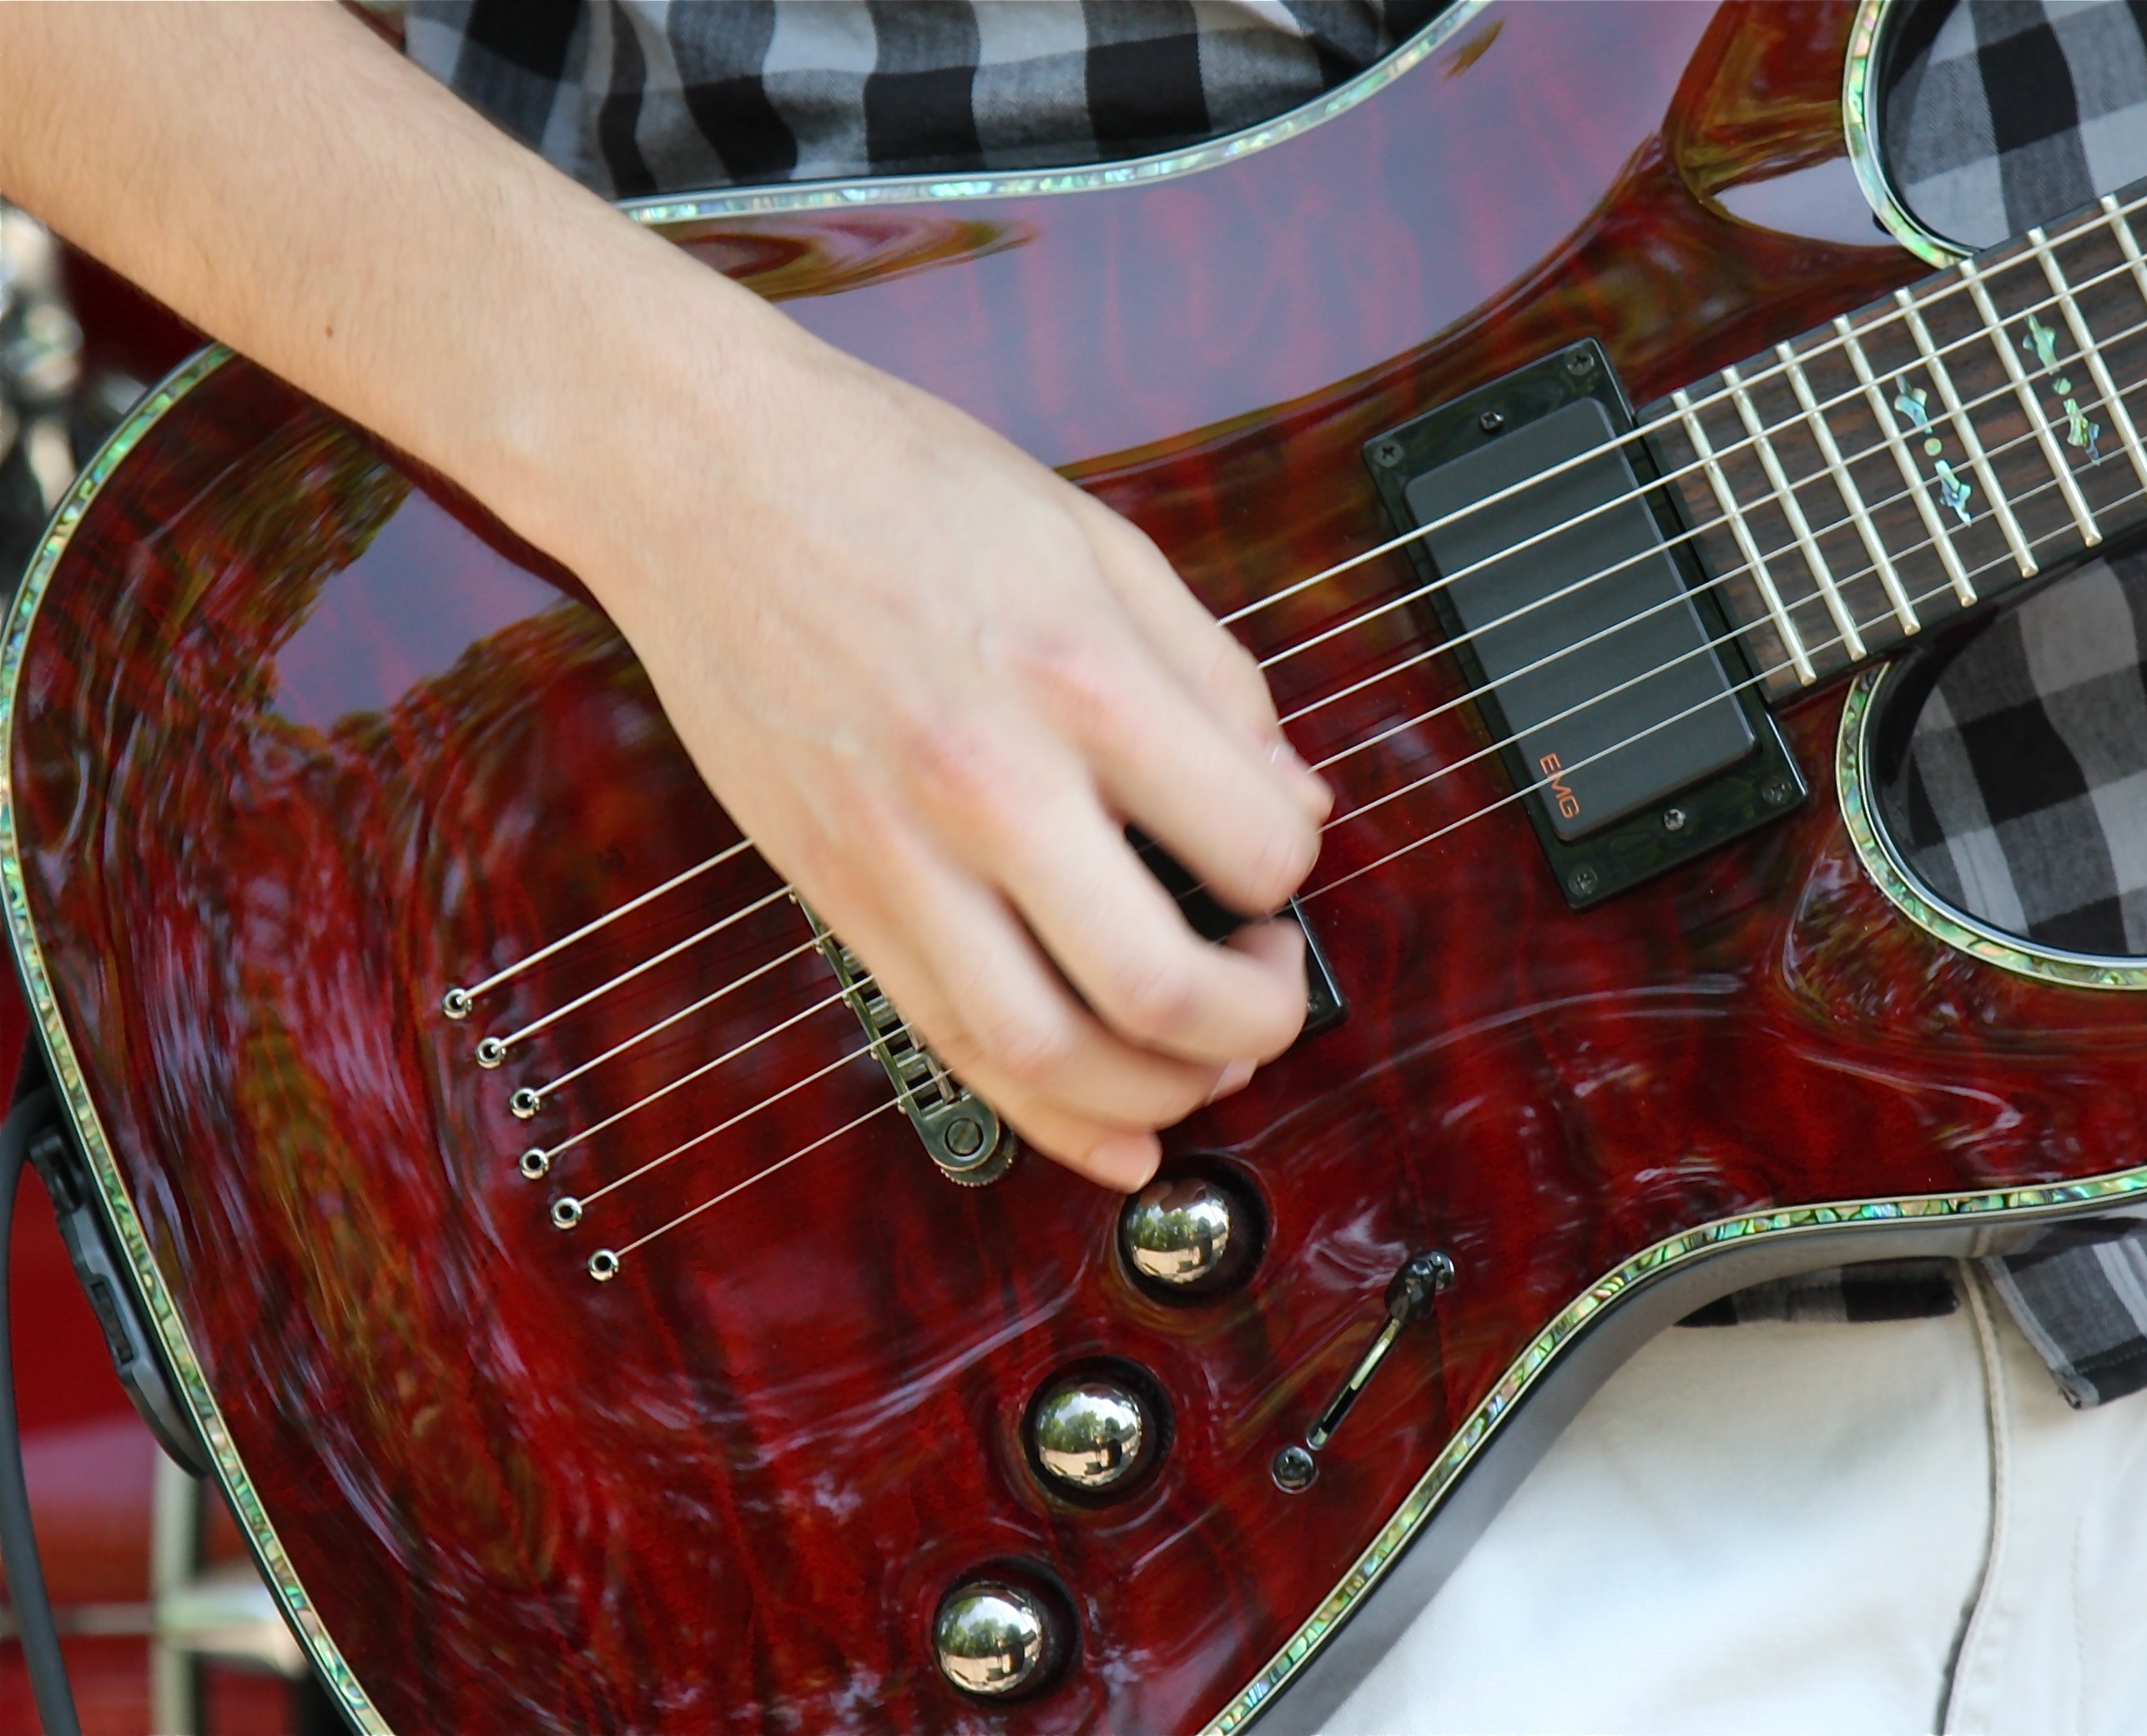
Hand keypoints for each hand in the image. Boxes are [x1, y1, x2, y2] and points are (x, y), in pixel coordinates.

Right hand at [574, 332, 1331, 1191]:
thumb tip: (1294, 802)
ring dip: (1158, 1091)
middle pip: (1158, 987)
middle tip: (1270, 986)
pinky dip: (1049, 1117)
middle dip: (1256, 1021)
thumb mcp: (1098, 540)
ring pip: (1047, 1053)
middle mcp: (990, 782)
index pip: (1251, 846)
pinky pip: (951, 1048)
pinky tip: (1119, 1133)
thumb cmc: (897, 483)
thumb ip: (1214, 676)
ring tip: (1206, 1057)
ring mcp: (899, 852)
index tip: (1277, 860)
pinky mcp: (836, 893)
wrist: (698, 474)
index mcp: (1078, 675)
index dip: (1294, 875)